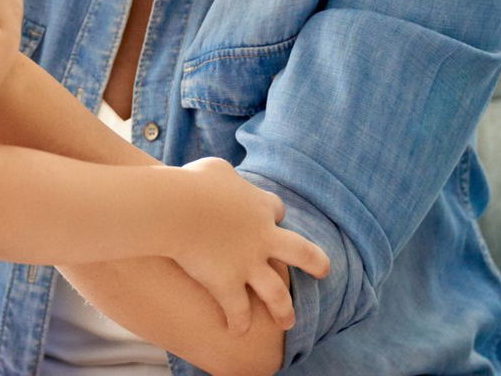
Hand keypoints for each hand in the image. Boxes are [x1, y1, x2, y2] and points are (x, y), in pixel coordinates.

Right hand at [166, 158, 330, 333]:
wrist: (176, 208)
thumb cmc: (191, 184)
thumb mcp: (214, 168)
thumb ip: (226, 175)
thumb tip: (221, 180)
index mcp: (260, 206)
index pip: (276, 210)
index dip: (273, 215)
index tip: (269, 220)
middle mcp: (262, 237)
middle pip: (300, 252)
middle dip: (315, 262)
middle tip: (324, 271)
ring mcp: (248, 264)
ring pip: (276, 292)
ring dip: (283, 308)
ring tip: (288, 321)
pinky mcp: (227, 284)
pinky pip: (237, 309)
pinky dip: (238, 322)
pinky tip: (236, 332)